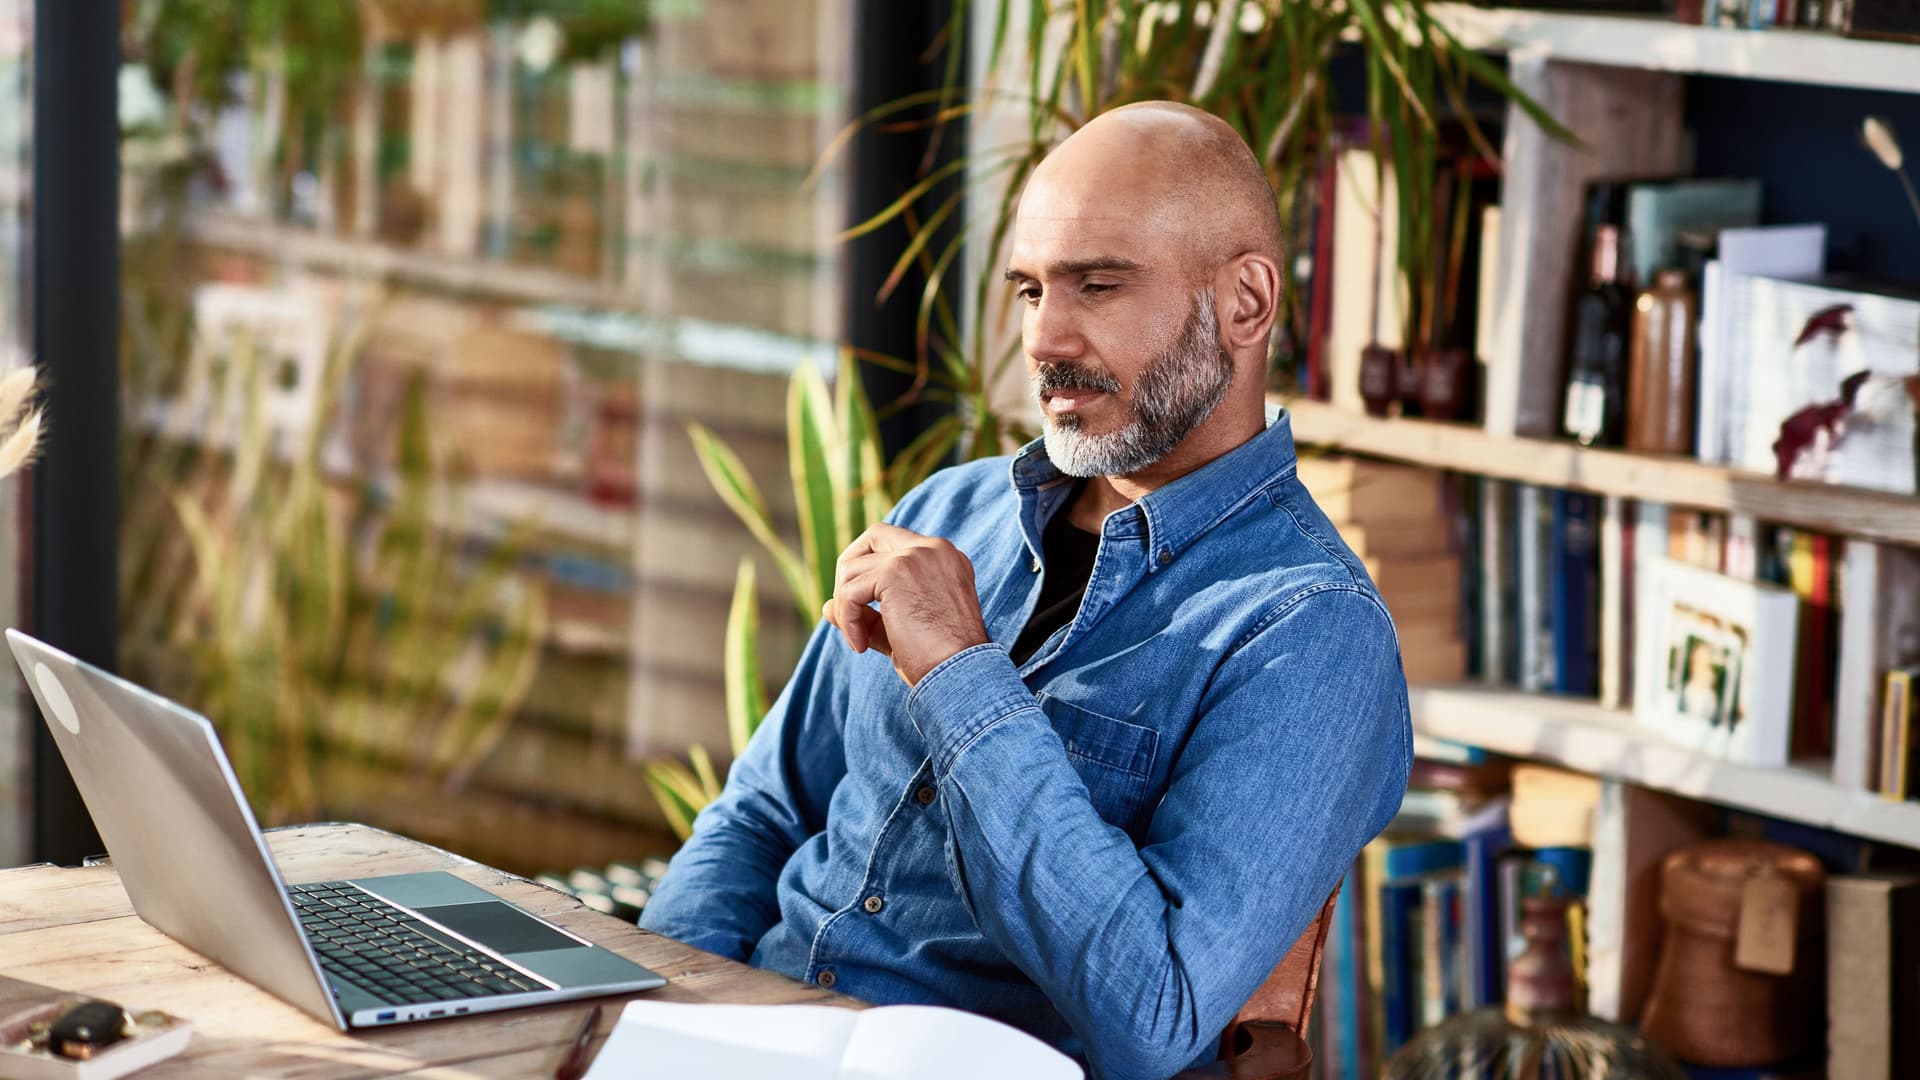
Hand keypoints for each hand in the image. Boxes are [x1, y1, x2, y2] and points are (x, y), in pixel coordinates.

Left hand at [824, 523, 990, 685]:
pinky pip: (850, 590)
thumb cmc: (940, 660)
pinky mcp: (896, 571)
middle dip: (849, 571)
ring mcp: (915, 555)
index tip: (867, 612)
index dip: (871, 573)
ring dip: (845, 606)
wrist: (963, 673)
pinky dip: (847, 619)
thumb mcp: (901, 629)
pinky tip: (860, 646)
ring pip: (853, 566)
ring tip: (859, 641)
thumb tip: (826, 607)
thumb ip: (868, 615)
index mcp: (945, 558)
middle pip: (873, 535)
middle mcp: (934, 548)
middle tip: (847, 612)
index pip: (896, 545)